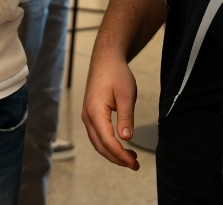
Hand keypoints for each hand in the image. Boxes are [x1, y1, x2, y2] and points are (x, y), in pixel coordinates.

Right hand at [81, 46, 139, 170]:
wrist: (106, 59)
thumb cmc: (116, 73)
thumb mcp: (126, 94)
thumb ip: (126, 117)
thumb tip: (126, 138)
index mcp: (95, 111)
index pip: (107, 141)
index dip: (120, 155)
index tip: (134, 163)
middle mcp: (87, 116)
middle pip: (100, 146)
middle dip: (117, 159)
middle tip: (135, 164)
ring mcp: (87, 116)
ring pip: (98, 143)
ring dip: (113, 153)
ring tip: (130, 158)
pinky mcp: (91, 115)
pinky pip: (97, 136)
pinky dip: (108, 145)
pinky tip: (121, 146)